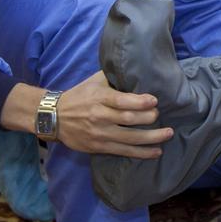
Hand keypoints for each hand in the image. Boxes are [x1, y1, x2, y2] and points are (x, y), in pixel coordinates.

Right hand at [4, 73, 171, 157]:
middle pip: (127, 119)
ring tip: (167, 134)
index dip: (139, 101)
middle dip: (148, 118)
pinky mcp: (99, 147)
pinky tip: (155, 152)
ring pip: (128, 138)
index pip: (121, 100)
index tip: (155, 100)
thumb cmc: (79, 96)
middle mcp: (99, 116)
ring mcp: (99, 134)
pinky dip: (140, 153)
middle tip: (160, 115)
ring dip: (150, 138)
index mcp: (99, 97)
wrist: (53, 117)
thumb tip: (137, 68)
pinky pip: (123, 151)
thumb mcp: (94, 81)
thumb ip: (114, 77)